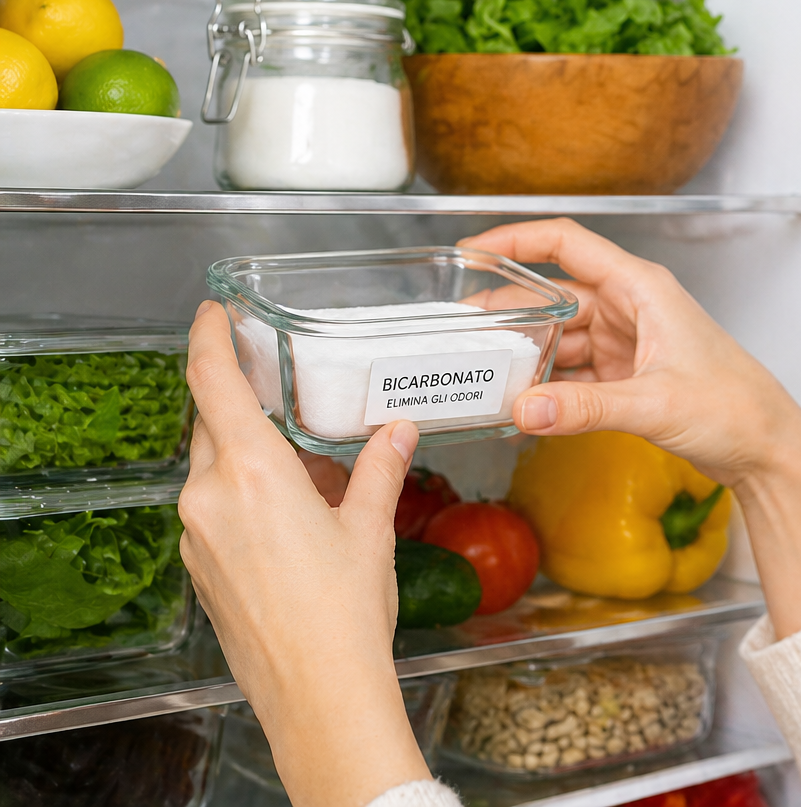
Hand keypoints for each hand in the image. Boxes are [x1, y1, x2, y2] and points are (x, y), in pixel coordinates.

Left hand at [179, 302, 429, 806]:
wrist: (318, 692)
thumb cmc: (344, 614)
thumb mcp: (369, 529)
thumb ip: (378, 469)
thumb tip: (396, 432)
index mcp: (251, 474)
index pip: (211, 383)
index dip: (208, 339)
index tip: (213, 313)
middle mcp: (210, 498)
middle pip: (212, 425)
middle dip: (243, 405)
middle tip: (281, 391)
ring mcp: (198, 536)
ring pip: (214, 469)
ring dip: (250, 456)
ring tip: (307, 468)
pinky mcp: (201, 569)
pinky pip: (215, 509)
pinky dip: (245, 496)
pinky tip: (291, 515)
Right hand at [459, 219, 800, 635]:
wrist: (766, 449)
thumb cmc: (734, 408)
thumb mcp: (654, 405)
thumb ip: (585, 409)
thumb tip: (524, 409)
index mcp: (641, 289)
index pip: (567, 244)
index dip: (515, 240)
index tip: (470, 251)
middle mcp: (631, 308)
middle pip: (553, 296)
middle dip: (506, 313)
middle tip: (459, 334)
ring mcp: (627, 342)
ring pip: (559, 337)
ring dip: (524, 356)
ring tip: (479, 374)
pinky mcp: (627, 376)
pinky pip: (573, 372)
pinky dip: (547, 387)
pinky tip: (520, 407)